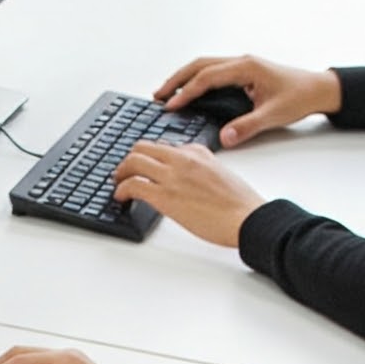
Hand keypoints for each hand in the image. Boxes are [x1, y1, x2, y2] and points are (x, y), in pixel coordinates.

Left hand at [114, 142, 266, 248]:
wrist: (246, 217)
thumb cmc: (238, 203)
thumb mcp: (219, 174)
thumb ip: (200, 170)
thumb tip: (184, 180)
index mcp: (198, 151)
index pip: (164, 146)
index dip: (149, 158)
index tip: (142, 167)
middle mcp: (183, 158)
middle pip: (143, 148)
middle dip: (129, 160)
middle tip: (123, 173)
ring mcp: (173, 176)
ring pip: (133, 162)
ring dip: (120, 173)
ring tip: (118, 184)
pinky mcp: (165, 196)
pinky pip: (133, 185)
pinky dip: (121, 190)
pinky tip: (121, 198)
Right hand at [153, 53, 341, 146]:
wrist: (319, 89)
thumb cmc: (300, 97)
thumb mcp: (273, 115)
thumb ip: (247, 126)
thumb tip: (224, 137)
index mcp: (247, 68)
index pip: (207, 78)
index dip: (186, 93)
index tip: (169, 106)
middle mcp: (242, 62)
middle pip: (199, 65)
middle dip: (176, 80)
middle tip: (157, 96)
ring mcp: (242, 66)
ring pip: (204, 66)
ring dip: (183, 78)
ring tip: (166, 94)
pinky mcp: (244, 72)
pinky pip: (212, 72)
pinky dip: (196, 80)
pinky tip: (189, 93)